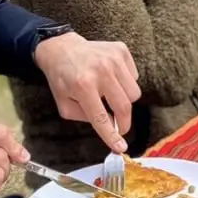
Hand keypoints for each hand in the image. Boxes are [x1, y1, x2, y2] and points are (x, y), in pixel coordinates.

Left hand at [34, 32, 140, 151]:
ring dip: (125, 100)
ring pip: (134, 93)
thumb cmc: (62, 79)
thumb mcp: (64, 105)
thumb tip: (109, 125)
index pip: (102, 118)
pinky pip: (134, 77)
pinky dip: (125, 83)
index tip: (121, 148)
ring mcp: (113, 58)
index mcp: (83, 86)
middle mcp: (101, 71)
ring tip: (110, 95)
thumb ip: (85, 118)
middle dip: (124, 122)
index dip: (112, 136)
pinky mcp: (121, 50)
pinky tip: (112, 78)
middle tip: (119, 126)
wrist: (62, 49)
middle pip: (124, 106)